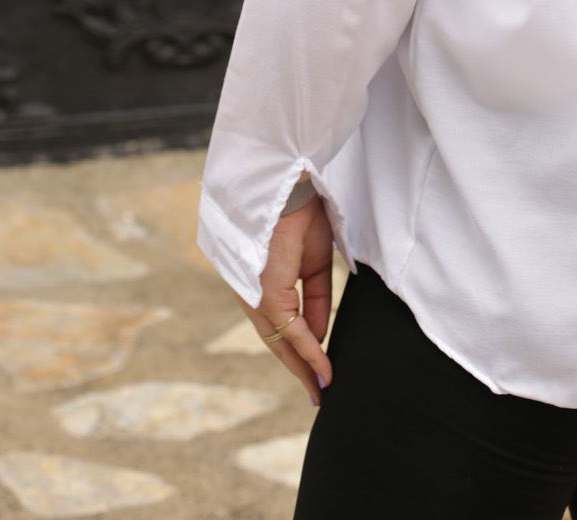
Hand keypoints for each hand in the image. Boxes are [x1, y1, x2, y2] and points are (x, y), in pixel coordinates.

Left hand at [237, 192, 334, 405]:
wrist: (292, 186)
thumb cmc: (303, 214)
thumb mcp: (315, 263)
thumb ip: (315, 300)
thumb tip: (319, 337)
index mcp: (262, 283)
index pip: (281, 325)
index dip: (299, 348)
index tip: (318, 370)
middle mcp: (253, 293)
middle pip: (277, 339)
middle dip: (299, 366)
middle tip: (318, 391)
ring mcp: (257, 295)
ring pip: (280, 341)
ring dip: (303, 366)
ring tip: (321, 388)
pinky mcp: (266, 293)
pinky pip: (290, 329)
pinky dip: (308, 351)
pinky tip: (322, 369)